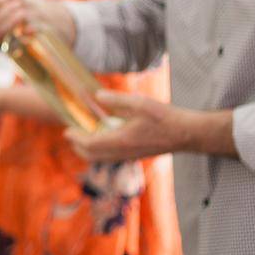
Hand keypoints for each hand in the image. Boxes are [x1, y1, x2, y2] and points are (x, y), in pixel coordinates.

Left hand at [65, 90, 228, 163]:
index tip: (66, 130)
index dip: (75, 138)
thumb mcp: (139, 103)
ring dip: (89, 150)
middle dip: (78, 147)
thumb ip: (116, 100)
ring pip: (102, 158)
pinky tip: (104, 138)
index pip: (89, 144)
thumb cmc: (165, 118)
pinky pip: (112, 157)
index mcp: (120, 140)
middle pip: (92, 156)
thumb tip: (97, 96)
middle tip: (71, 134)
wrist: (187, 134)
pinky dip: (101, 151)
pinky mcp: (137, 156)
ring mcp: (130, 156)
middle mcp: (123, 152)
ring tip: (84, 137)